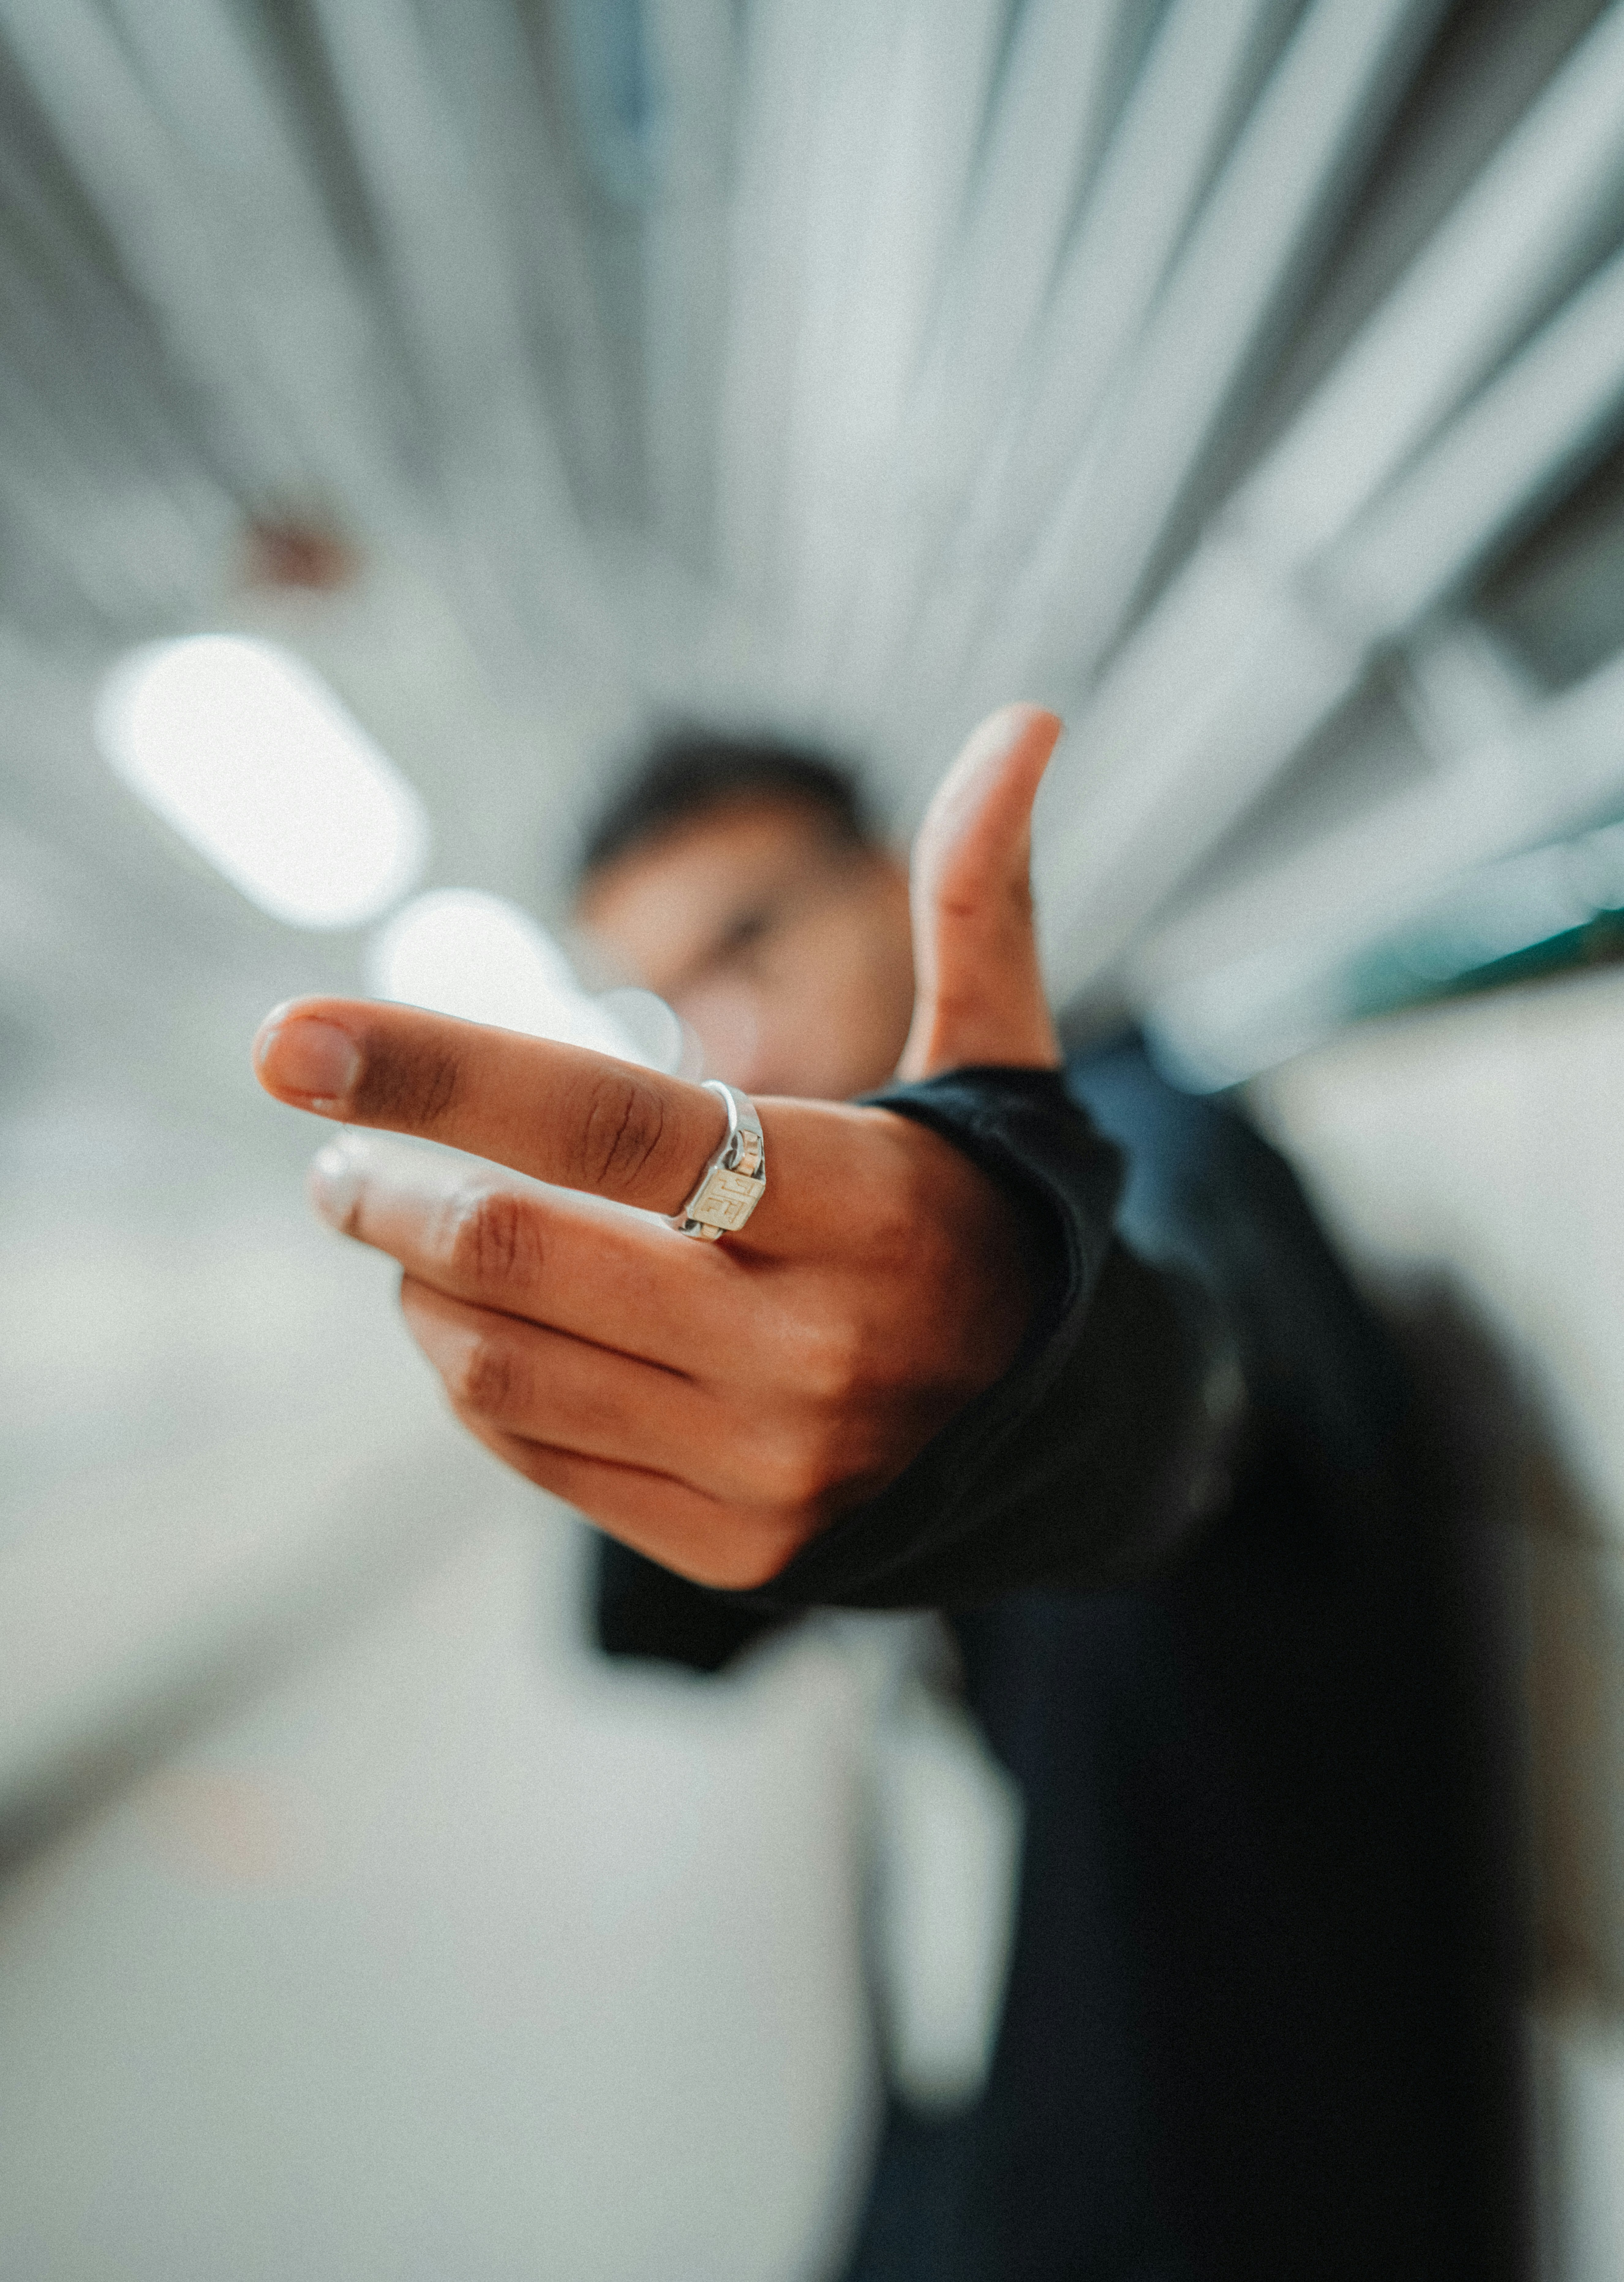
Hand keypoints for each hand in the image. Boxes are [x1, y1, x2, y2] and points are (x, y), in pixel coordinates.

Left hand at [252, 705, 1062, 1587]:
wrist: (1066, 1436)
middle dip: (385, 1190)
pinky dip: (473, 1380)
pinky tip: (467, 1328)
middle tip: (334, 1150)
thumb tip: (1025, 716)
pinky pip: (537, 1455)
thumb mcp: (1001, 1065)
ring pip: (499, 1366)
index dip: (436, 1066)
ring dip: (412, 1288)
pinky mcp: (730, 1548)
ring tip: (398, 1231)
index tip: (285, 1035)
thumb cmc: (990, 1215)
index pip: (613, 1124)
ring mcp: (768, 1465)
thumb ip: (979, 898)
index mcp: (866, 1207)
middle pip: (516, 1253)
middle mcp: (812, 1347)